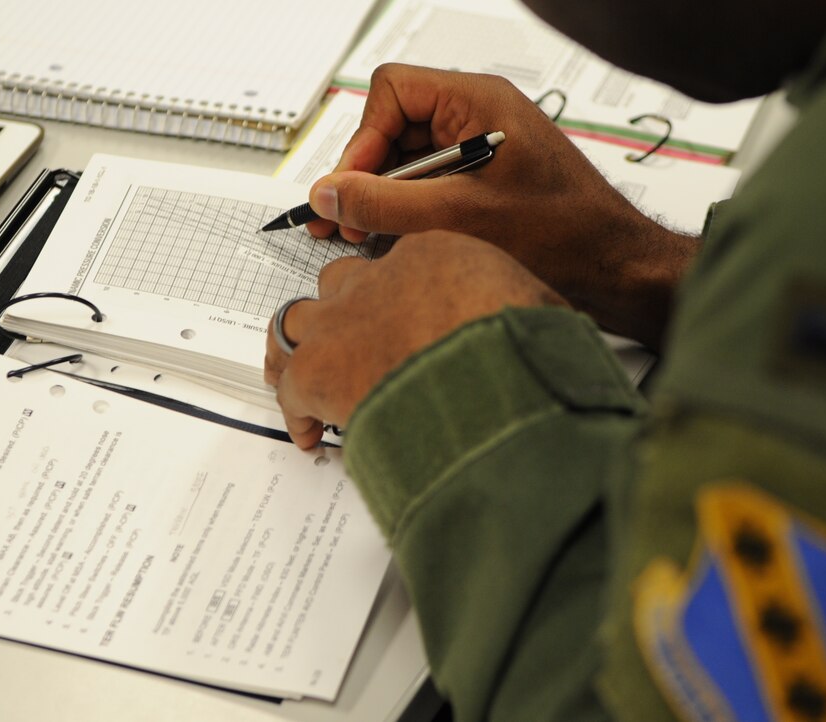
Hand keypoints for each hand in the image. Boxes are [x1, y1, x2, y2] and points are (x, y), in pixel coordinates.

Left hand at [265, 230, 567, 448]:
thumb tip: (536, 324)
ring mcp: (340, 322)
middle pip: (339, 285)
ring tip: (298, 377)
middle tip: (345, 342)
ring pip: (296, 324)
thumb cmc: (519, 343)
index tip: (398, 317)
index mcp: (429, 255)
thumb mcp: (534, 304)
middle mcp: (377, 280)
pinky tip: (308, 432)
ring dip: (296, 350)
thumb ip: (517, 306)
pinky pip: (289, 388)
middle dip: (340, 313)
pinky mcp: (318, 370)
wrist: (489, 376)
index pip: (395, 266)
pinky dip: (295, 411)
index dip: (392, 297)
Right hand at [305, 63, 697, 348]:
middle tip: (346, 219)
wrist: (614, 266)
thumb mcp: (459, 217)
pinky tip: (397, 241)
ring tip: (367, 236)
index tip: (350, 187)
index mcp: (477, 100)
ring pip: (405, 162)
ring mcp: (479, 149)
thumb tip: (331, 194)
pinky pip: (427, 185)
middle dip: (366, 176)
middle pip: (392, 129)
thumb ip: (386, 204)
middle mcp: (476, 116)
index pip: (392, 92)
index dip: (362, 139)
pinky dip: (406, 213)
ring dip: (383, 200)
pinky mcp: (482, 181)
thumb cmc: (566, 230)